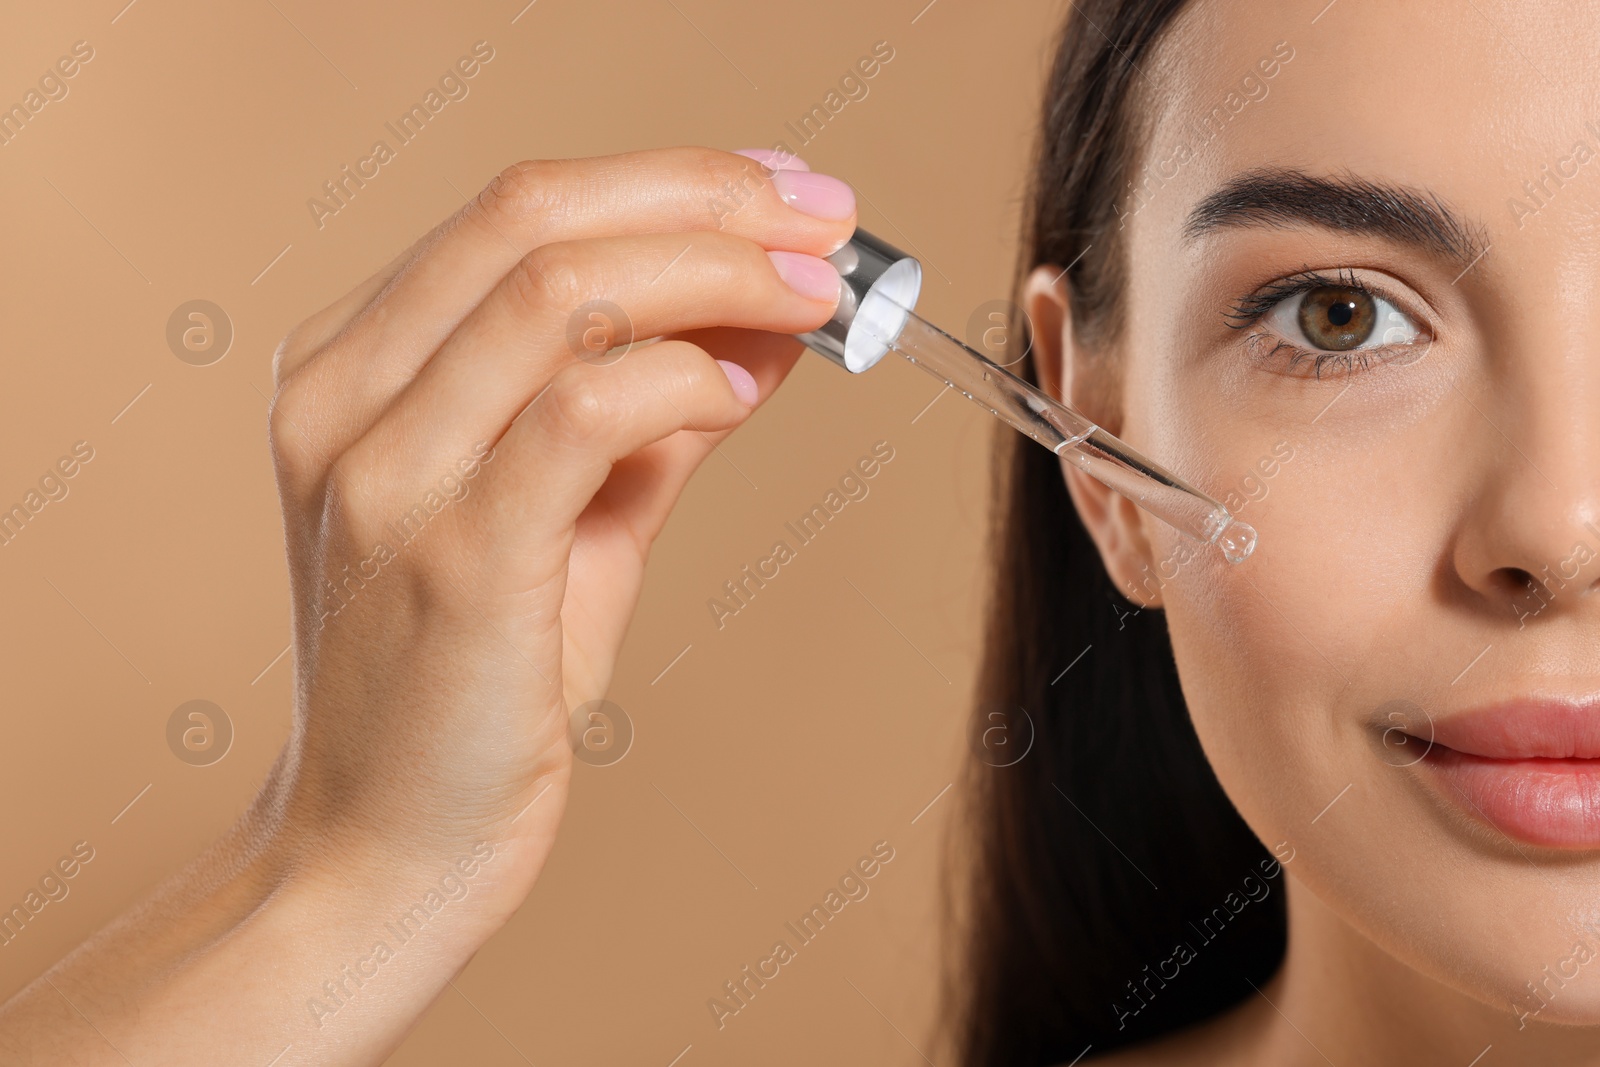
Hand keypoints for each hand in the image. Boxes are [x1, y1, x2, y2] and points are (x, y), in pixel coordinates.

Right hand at [263, 145, 854, 919]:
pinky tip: (742, 395)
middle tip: (826, 223)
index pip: (517, 211)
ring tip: (816, 299)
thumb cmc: (470, 687)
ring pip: (560, 291)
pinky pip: (582, 411)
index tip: (785, 193)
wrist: (384, 853)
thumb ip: (647, 413)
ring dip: (719, 274)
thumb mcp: (564, 521)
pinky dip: (685, 380)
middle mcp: (345, 400)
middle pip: (535, 215)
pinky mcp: (450, 558)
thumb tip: (766, 320)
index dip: (672, 180)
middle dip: (710, 198)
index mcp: (351, 369)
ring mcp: (384, 475)